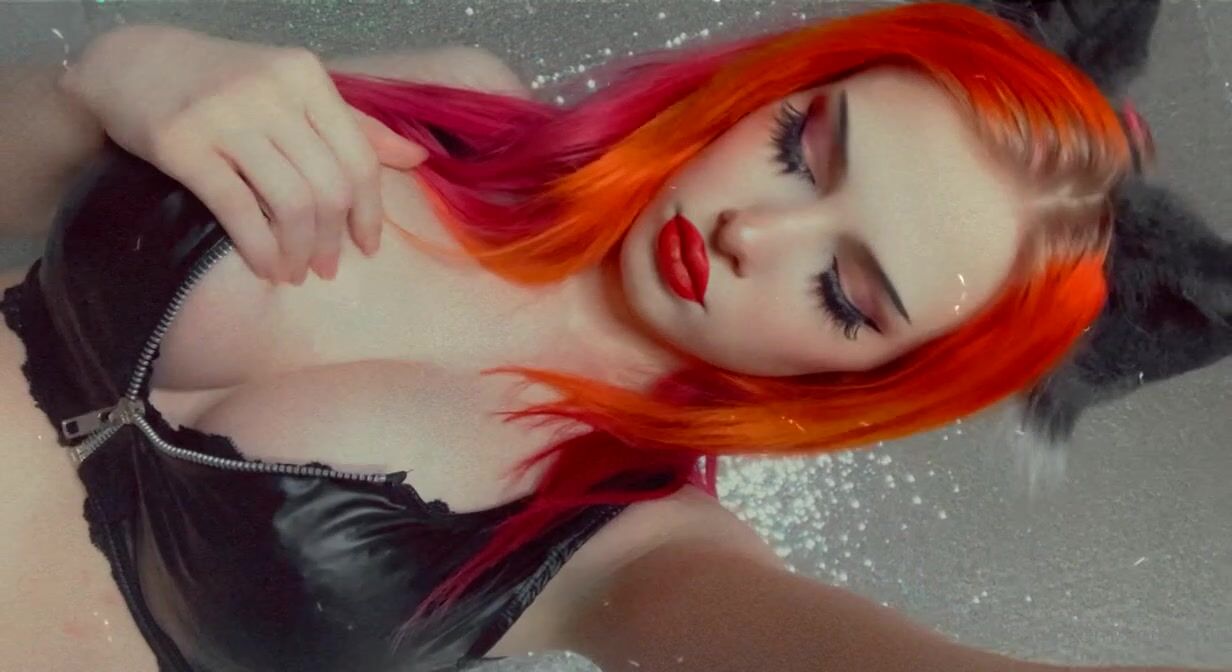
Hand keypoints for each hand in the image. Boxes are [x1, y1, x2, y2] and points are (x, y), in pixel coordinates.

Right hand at [60, 25, 426, 283]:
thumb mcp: (291, 91)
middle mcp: (270, 92)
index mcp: (305, 77)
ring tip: (295, 273)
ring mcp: (224, 115)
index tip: (368, 247)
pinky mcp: (182, 144)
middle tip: (327, 269)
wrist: (129, 63)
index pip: (360, 158)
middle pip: (329, 187)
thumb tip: (416, 158)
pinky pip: (238, 210)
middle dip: (333, 240)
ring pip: (290, 203)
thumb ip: (353, 124)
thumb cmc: (223, 83)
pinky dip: (260, 249)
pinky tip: (266, 268)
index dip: (370, 213)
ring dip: (298, 251)